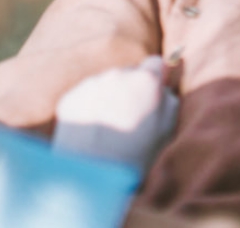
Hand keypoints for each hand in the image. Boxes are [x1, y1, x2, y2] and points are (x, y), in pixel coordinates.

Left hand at [53, 56, 179, 172]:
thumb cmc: (137, 154)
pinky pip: (85, 97)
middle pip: (128, 73)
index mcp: (146, 79)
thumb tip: (163, 86)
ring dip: (109, 98)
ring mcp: (91, 85)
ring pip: (105, 85)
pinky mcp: (70, 99)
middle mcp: (117, 75)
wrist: (92, 176)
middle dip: (130, 89)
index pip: (156, 63)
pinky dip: (89, 109)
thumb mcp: (168, 128)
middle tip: (130, 118)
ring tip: (109, 130)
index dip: (156, 78)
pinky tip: (93, 133)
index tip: (153, 91)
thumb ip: (169, 99)